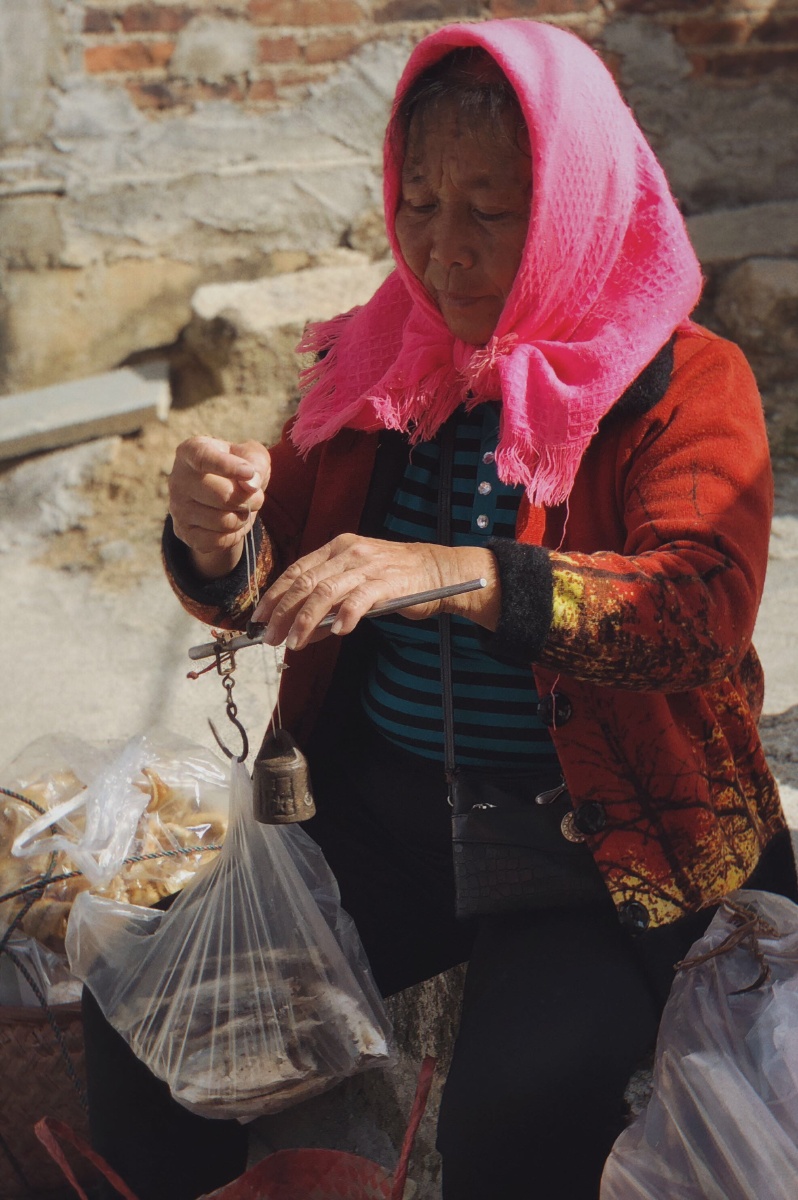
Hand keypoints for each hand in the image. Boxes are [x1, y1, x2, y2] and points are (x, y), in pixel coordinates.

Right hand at [168, 436, 270, 579]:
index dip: (227, 466)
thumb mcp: (253, 455)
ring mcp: (177, 508)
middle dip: (249, 499)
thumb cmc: (240, 466)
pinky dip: (233, 535)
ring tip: (243, 509)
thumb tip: (250, 485)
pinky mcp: (183, 532)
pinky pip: (217, 541)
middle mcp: (178, 479)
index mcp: (191, 451)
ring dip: (243, 518)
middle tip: (257, 497)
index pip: (203, 458)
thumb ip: (256, 463)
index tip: (249, 472)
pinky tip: (232, 523)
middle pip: (222, 495)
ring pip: (223, 521)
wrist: (225, 492)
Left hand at [251, 535, 499, 649]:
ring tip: (295, 642)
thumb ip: (331, 603)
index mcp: (338, 547)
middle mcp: (349, 552)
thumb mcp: (358, 584)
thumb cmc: (397, 579)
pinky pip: (360, 598)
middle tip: (270, 638)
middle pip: (305, 582)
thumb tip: (304, 630)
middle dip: (283, 612)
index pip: (297, 570)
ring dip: (307, 619)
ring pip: (326, 591)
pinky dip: (346, 615)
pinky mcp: (389, 582)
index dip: (274, 595)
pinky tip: (338, 631)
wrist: (440, 571)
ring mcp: (369, 565)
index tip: (259, 618)